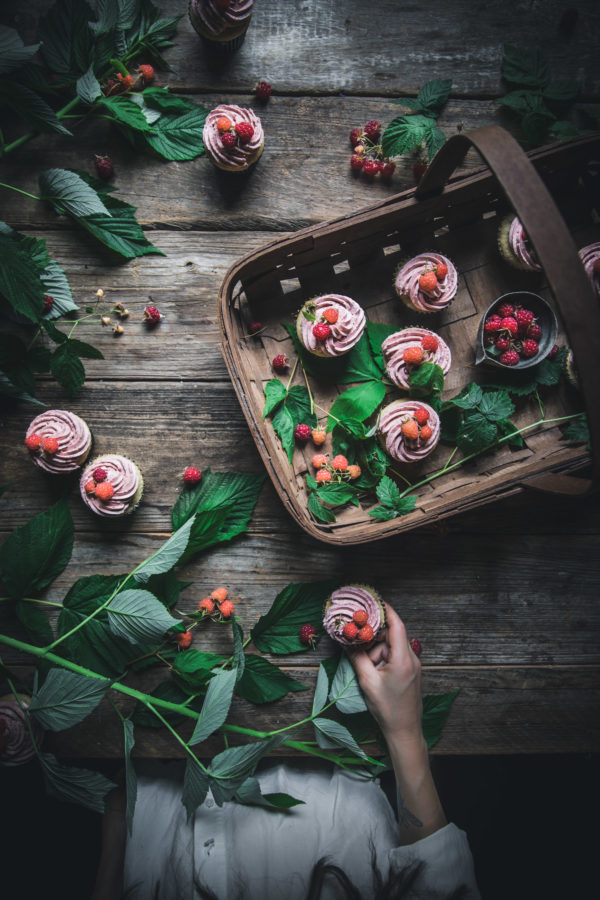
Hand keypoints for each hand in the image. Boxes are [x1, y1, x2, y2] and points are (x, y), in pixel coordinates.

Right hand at [348, 603, 421, 743]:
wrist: (405, 731)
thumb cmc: (388, 709)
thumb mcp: (368, 682)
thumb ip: (357, 659)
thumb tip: (346, 642)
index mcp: (403, 659)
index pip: (397, 625)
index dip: (386, 611)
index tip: (374, 601)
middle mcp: (411, 659)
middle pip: (391, 636)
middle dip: (373, 639)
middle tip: (357, 644)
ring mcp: (412, 666)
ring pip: (390, 648)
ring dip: (376, 653)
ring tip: (366, 670)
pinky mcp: (410, 673)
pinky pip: (394, 657)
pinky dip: (381, 660)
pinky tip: (372, 672)